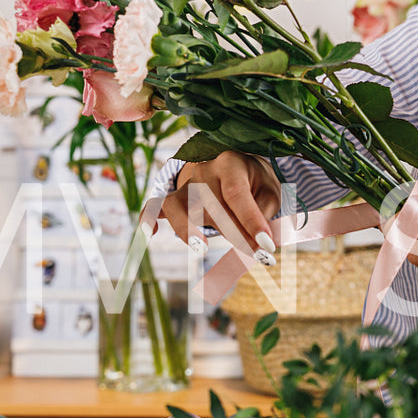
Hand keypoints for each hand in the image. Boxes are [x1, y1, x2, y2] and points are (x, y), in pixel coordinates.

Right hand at [159, 152, 280, 260]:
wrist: (235, 167)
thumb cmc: (254, 183)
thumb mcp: (268, 192)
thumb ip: (264, 214)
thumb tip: (261, 243)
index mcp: (230, 163)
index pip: (236, 193)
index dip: (251, 221)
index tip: (266, 246)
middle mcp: (203, 170)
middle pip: (211, 206)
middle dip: (234, 235)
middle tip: (257, 255)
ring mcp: (186, 184)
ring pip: (177, 206)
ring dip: (187, 228)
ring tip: (202, 248)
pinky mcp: (174, 197)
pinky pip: (155, 205)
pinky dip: (149, 217)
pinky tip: (151, 233)